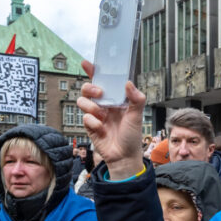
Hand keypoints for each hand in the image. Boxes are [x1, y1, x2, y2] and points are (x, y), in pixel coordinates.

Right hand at [77, 60, 144, 178]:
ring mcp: (96, 115)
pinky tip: (102, 129)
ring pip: (82, 101)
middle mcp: (104, 105)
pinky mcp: (90, 126)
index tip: (87, 63)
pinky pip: (85, 118)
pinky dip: (93, 122)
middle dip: (90, 87)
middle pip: (88, 88)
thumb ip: (136, 99)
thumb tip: (128, 83)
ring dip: (91, 106)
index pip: (104, 82)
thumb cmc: (132, 136)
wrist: (124, 156)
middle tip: (99, 93)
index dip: (94, 72)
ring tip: (102, 115)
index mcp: (116, 99)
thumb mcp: (137, 115)